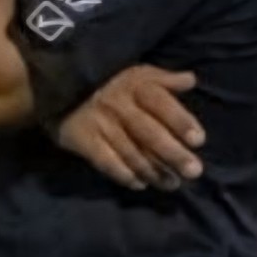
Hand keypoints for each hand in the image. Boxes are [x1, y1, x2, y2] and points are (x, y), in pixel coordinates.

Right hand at [56, 66, 204, 190]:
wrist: (57, 86)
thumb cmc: (106, 81)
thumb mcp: (134, 72)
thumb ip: (163, 79)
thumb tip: (191, 80)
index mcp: (134, 85)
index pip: (160, 103)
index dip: (180, 120)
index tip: (199, 140)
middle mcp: (119, 105)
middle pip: (149, 132)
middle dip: (173, 153)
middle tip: (194, 172)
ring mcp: (100, 124)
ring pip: (131, 152)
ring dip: (154, 171)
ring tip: (172, 184)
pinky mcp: (83, 140)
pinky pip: (106, 162)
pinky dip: (124, 175)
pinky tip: (139, 184)